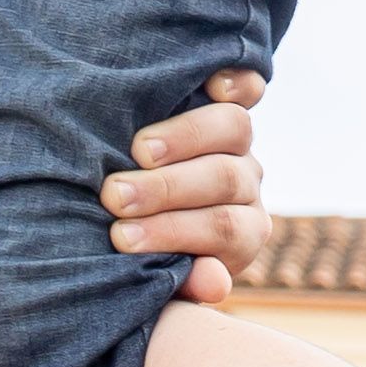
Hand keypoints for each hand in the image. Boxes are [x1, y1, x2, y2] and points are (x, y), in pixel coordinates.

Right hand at [103, 71, 270, 307]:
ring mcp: (239, 144)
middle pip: (224, 179)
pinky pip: (250, 87)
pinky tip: (213, 83)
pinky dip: (240, 82)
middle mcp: (246, 186)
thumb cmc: (140, 253)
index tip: (123, 240)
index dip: (176, 232)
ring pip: (233, 129)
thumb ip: (181, 284)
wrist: (139, 212)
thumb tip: (213, 283)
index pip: (223, 230)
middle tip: (115, 197)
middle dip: (167, 191)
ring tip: (138, 151)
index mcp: (241, 234)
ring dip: (184, 138)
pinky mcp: (228, 103)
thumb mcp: (158, 279)